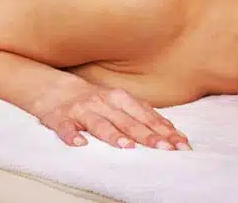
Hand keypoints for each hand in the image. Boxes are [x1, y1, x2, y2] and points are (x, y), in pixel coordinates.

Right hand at [31, 76, 190, 150]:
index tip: (181, 142)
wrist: (57, 89)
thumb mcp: (121, 103)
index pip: (147, 116)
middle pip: (129, 121)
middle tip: (165, 148)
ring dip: (113, 135)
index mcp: (122, 99)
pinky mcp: (60, 118)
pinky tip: (79, 144)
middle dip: (148, 135)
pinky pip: (65, 128)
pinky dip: (72, 135)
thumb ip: (143, 116)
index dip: (165, 130)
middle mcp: (105, 103)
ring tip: (127, 146)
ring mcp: (83, 110)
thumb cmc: (95, 100)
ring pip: (100, 123)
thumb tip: (171, 131)